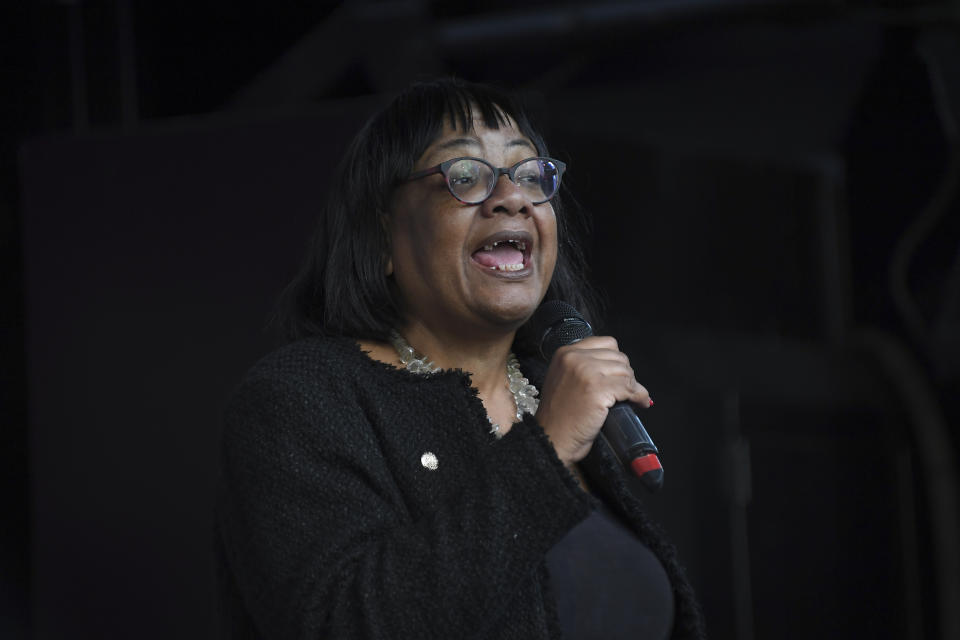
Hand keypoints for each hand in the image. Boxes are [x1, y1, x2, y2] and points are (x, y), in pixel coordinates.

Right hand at [534, 336, 650, 465]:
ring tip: (633, 399)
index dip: (617, 361)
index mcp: (565, 353)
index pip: (606, 343)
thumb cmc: (558, 417)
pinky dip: (639, 397)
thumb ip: (582, 367)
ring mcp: (586, 372)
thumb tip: (616, 368)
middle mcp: (575, 358)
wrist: (551, 440)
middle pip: (619, 357)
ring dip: (634, 387)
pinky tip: (639, 403)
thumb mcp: (563, 380)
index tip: (619, 375)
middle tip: (627, 391)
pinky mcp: (598, 389)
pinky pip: (630, 388)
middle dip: (626, 375)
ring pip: (626, 372)